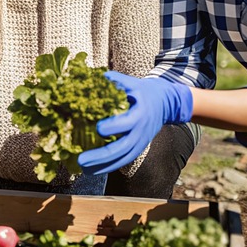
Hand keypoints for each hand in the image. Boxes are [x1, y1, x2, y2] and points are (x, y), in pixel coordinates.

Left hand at [78, 71, 193, 175]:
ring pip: (122, 159)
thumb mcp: (132, 83)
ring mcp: (140, 142)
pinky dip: (107, 167)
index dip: (113, 127)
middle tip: (81, 160)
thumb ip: (116, 80)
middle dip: (101, 156)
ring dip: (102, 166)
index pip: (127, 124)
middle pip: (122, 148)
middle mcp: (140, 132)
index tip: (97, 128)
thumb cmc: (143, 91)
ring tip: (83, 169)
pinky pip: (122, 161)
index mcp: (140, 114)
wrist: (166, 103)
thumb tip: (97, 76)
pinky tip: (91, 171)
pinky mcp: (137, 148)